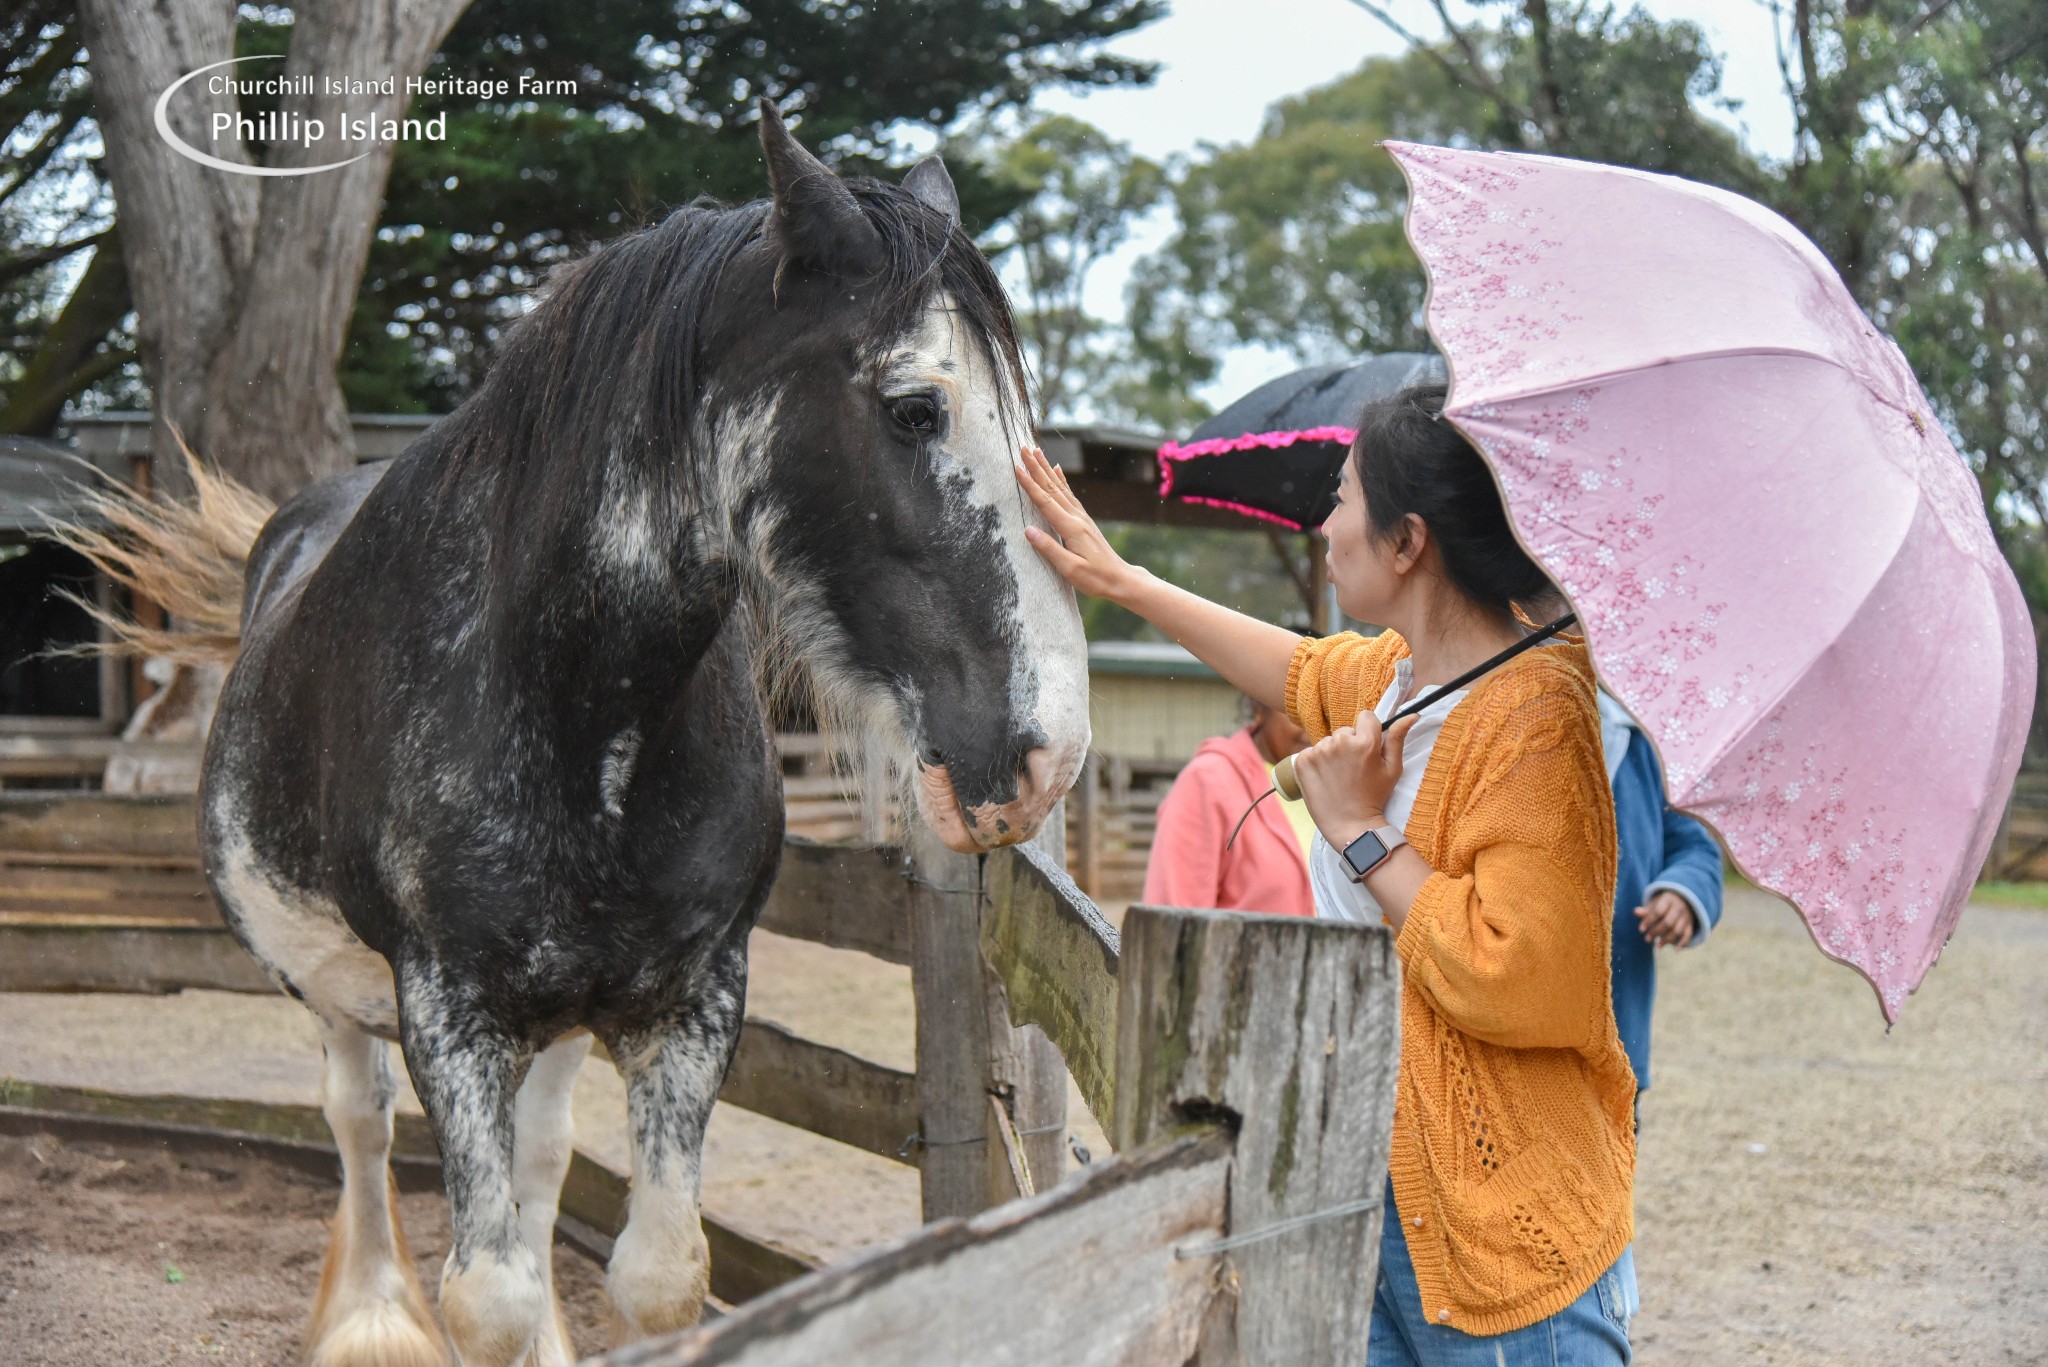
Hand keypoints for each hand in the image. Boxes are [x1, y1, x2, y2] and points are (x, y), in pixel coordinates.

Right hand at [1016, 444, 1142, 602]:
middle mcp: (1077, 518)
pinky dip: (1062, 480)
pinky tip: (1058, 470)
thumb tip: (1028, 530)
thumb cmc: (1095, 578)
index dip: (1030, 485)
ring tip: (1037, 453)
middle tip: (1023, 449)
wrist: (1120, 579)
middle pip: (1052, 488)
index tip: (1017, 468)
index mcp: (1071, 528)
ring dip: (1047, 469)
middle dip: (1037, 468)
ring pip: (1061, 488)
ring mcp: (1082, 518)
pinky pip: (1070, 495)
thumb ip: (1049, 549)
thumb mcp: (1070, 569)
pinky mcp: (1084, 521)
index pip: (1046, 502)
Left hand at [1292, 708, 1417, 849]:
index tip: (1367, 749)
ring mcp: (1318, 751)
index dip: (1368, 732)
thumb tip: (1411, 715)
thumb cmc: (1374, 797)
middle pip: (1345, 731)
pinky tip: (1324, 779)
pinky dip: (1316, 763)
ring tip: (1338, 776)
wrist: (1349, 825)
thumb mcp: (1392, 769)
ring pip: (1328, 742)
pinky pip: (1311, 752)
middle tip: (1352, 769)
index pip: (1366, 716)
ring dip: (1332, 754)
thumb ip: (1398, 738)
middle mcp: (1339, 742)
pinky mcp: (1302, 760)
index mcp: (1365, 742)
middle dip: (1349, 744)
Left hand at [1636, 890, 1696, 947]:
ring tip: (1657, 946)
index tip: (1641, 930)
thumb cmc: (1662, 904)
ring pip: (1677, 930)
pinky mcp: (1690, 924)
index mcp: (1668, 900)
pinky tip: (1676, 949)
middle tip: (1647, 939)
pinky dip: (1683, 942)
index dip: (1649, 921)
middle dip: (1657, 932)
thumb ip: (1645, 910)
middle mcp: (1679, 907)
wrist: (1681, 900)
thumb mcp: (1653, 904)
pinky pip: (1688, 935)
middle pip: (1668, 923)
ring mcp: (1686, 916)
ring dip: (1667, 940)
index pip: (1658, 912)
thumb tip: (1636, 912)